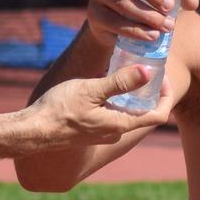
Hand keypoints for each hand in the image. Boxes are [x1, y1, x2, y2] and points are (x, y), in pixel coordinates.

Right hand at [26, 63, 172, 147]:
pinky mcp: (91, 130)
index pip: (158, 114)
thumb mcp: (91, 90)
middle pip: (144, 111)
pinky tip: (101, 81)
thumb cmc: (60, 110)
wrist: (33, 131)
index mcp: (121, 124)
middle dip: (147, 89)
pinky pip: (112, 113)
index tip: (160, 75)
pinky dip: (115, 98)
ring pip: (127, 111)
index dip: (166, 94)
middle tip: (143, 66)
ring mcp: (103, 132)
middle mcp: (116, 131)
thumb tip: (148, 72)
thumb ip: (120, 82)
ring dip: (129, 92)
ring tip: (122, 69)